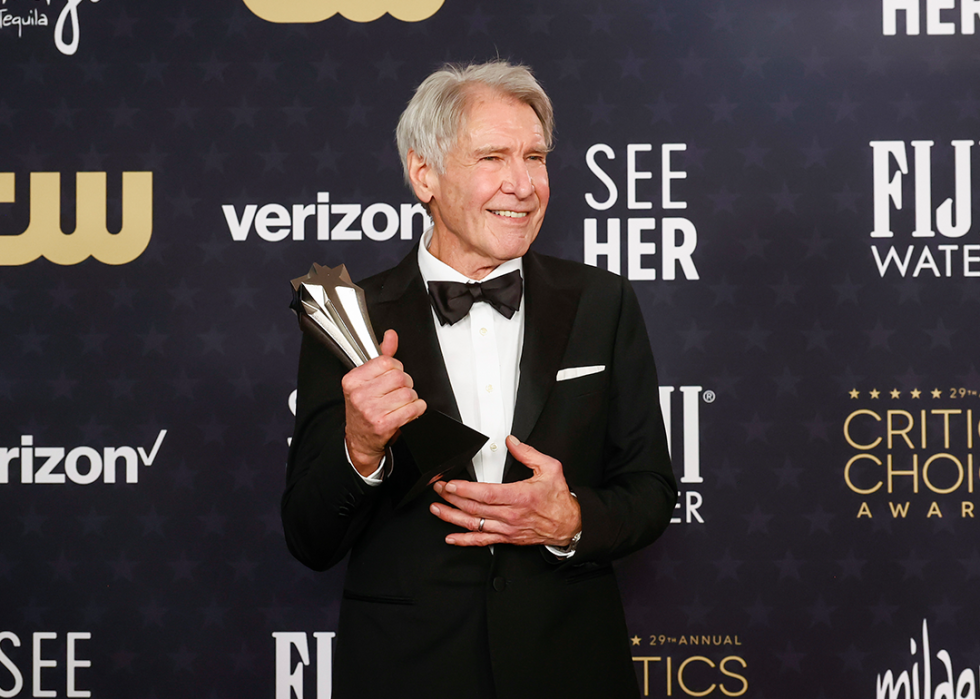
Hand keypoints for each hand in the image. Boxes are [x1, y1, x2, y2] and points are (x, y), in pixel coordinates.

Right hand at [342, 329, 425, 475]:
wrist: (360, 440)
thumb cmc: (364, 409)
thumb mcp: (366, 381)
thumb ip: (381, 357)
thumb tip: (391, 336)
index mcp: (352, 381)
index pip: (387, 362)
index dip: (396, 369)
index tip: (391, 379)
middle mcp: (359, 395)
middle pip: (400, 377)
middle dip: (405, 384)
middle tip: (397, 393)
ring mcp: (371, 411)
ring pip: (409, 393)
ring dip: (411, 399)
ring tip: (400, 405)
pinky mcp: (384, 425)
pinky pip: (413, 409)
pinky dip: (417, 409)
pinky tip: (408, 412)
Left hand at [429, 436, 580, 546]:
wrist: (569, 524)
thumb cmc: (559, 498)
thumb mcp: (550, 468)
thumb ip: (528, 453)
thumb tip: (511, 442)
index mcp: (520, 496)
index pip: (486, 494)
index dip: (466, 490)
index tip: (451, 484)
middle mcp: (511, 515)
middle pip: (475, 508)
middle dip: (452, 498)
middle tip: (438, 489)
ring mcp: (507, 528)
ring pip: (474, 524)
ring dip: (452, 517)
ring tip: (436, 509)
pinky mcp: (506, 538)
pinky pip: (482, 541)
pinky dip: (464, 540)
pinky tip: (451, 537)